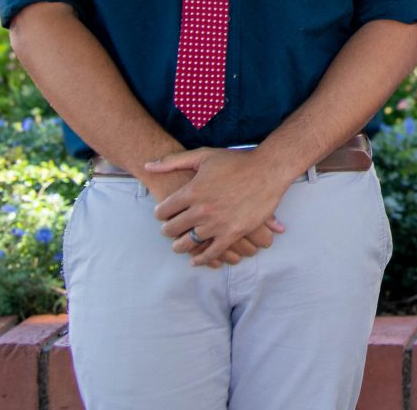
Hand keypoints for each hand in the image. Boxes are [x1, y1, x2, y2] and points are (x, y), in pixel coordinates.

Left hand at [146, 148, 290, 266]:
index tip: (163, 214)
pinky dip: (201, 259)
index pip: (163, 210)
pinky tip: (195, 259)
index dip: (160, 213)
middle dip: (167, 230)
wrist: (268, 170)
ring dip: (180, 245)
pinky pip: (211, 253)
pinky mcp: (232, 233)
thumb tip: (148, 165)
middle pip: (172, 229)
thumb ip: (173, 161)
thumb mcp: (203, 156)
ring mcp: (217, 224)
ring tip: (180, 244)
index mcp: (192, 191)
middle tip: (170, 229)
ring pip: (187, 243)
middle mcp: (201, 210)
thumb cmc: (236, 161)